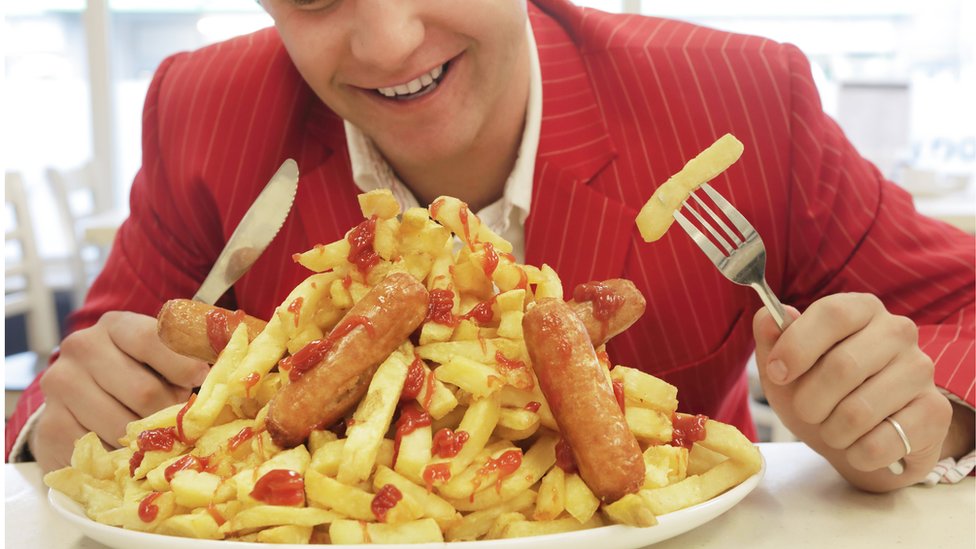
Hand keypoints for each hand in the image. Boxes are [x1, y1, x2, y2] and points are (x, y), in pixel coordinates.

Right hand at [30, 311, 209, 472]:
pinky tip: (128, 454)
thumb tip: (234, 359)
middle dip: (170, 413)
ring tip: (156, 439)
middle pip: (143, 390)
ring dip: (147, 439)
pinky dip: (119, 458)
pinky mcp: (50, 425)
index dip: (183, 364)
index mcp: (117, 325)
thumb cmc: (139, 373)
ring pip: (122, 425)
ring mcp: (61, 385)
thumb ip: (193, 355)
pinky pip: (97, 450)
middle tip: (182, 423)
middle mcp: (82, 348)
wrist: (83, 397)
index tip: (203, 380)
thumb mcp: (165, 356)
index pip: (153, 339)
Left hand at [753, 293, 952, 491]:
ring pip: (859, 410)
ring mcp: (921, 370)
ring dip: (832, 431)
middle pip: (843, 366)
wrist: (859, 441)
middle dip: (810, 401)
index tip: (778, 374)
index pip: (833, 313)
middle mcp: (897, 331)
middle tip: (807, 411)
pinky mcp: (935, 411)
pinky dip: (857, 453)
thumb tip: (768, 317)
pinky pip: (881, 442)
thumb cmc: (819, 394)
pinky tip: (860, 445)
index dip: (798, 346)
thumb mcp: (784, 368)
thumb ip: (771, 339)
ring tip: (833, 429)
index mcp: (860, 309)